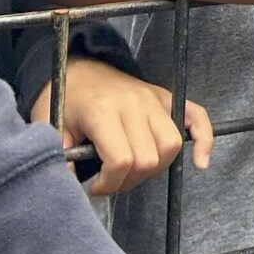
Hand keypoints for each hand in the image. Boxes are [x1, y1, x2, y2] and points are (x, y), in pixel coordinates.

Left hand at [32, 57, 211, 196]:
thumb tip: (71, 183)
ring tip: (133, 170)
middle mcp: (134, 103)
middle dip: (129, 181)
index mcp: (103, 110)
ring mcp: (153, 98)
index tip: (95, 186)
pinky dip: (203, 139)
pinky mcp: (166, 97)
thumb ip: (59, 156)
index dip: (109, 183)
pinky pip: (196, 117)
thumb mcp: (50, 125)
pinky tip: (199, 162)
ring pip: (171, 144)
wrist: (79, 67)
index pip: (122, 159)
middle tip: (111, 180)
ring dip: (155, 168)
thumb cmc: (64, 98)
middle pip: (148, 158)